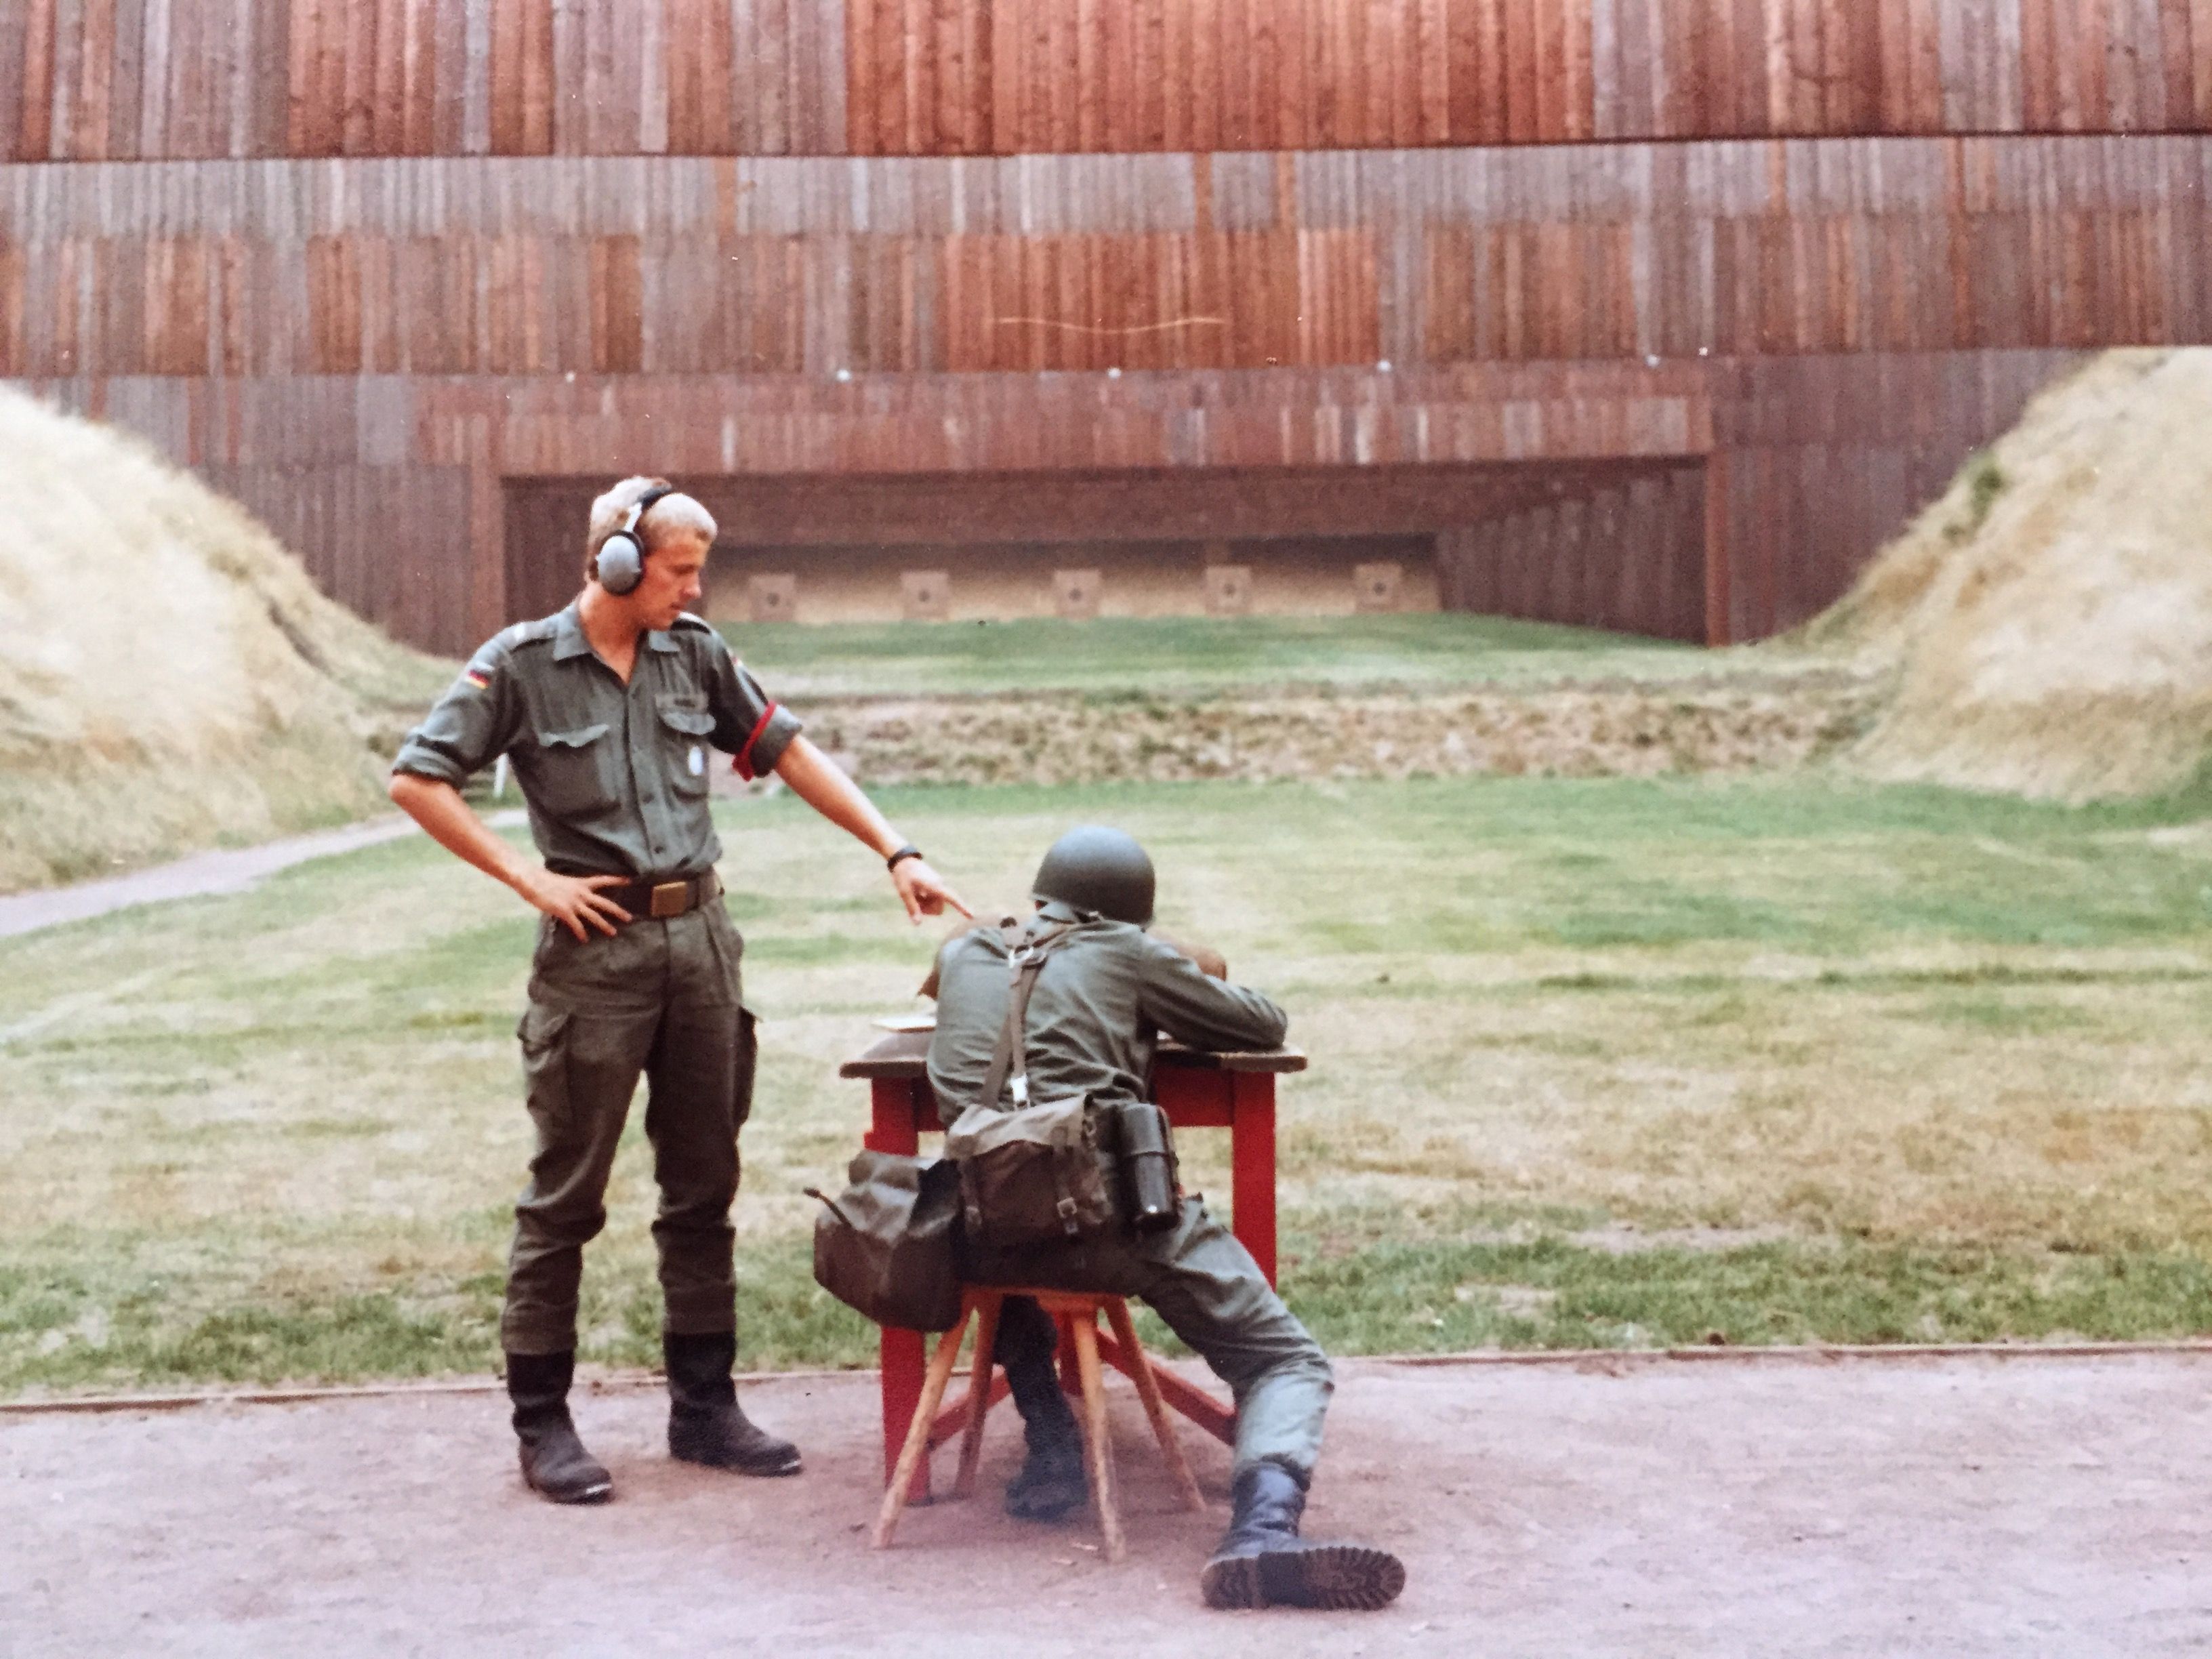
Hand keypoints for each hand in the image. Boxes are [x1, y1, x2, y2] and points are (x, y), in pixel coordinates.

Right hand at [517, 868, 633, 940]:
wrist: (532, 881)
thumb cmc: (543, 880)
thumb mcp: (563, 882)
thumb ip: (571, 889)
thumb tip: (573, 894)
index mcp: (581, 883)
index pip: (603, 880)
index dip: (617, 880)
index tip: (630, 880)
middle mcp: (581, 893)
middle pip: (604, 903)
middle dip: (618, 911)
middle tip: (629, 918)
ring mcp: (574, 903)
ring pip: (594, 916)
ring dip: (604, 925)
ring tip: (613, 932)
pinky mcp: (565, 911)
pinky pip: (576, 925)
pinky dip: (581, 933)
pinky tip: (584, 939)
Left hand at [890, 858, 972, 925]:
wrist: (903, 860)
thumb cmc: (903, 875)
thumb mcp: (904, 892)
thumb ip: (912, 908)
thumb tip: (918, 923)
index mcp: (935, 886)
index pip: (952, 898)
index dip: (962, 908)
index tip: (972, 916)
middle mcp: (940, 885)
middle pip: (939, 909)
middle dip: (926, 909)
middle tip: (913, 900)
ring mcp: (938, 885)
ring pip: (936, 905)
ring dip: (925, 904)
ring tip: (914, 894)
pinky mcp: (935, 886)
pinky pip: (933, 899)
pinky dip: (925, 900)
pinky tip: (916, 892)